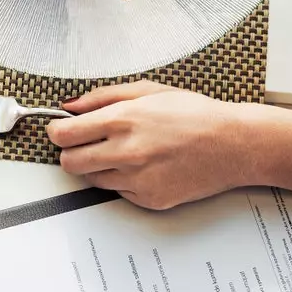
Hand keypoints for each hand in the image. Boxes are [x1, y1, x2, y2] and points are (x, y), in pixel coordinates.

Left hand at [46, 80, 262, 209]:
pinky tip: (145, 165)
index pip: (64, 135)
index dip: (57, 131)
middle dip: (71, 152)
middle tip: (85, 143)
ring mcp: (138, 180)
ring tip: (123, 152)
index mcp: (123, 120)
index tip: (61, 129)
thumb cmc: (195, 114)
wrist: (234, 145)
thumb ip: (102, 97)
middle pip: (69, 163)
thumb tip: (69, 107)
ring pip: (92, 179)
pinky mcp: (150, 199)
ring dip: (98, 166)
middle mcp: (127, 152)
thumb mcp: (147, 91)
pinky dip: (123, 180)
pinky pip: (118, 192)